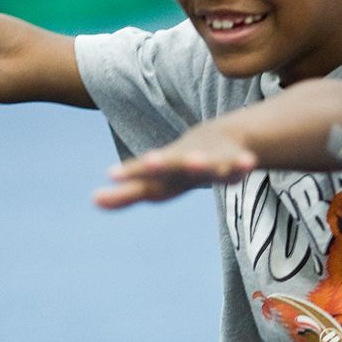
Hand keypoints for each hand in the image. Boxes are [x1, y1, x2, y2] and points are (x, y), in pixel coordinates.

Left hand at [94, 126, 256, 209]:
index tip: (110, 174)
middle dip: (160, 164)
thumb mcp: (154, 185)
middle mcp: (183, 162)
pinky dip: (241, 164)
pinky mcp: (232, 160)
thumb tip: (93, 200)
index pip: (143, 175)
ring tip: (194, 163)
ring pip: (205, 162)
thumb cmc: (177, 168)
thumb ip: (125, 196)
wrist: (217, 140)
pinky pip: (238, 164)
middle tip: (148, 162)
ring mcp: (208, 160)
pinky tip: (248, 164)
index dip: (130, 174)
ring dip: (199, 163)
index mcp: (165, 171)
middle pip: (170, 164)